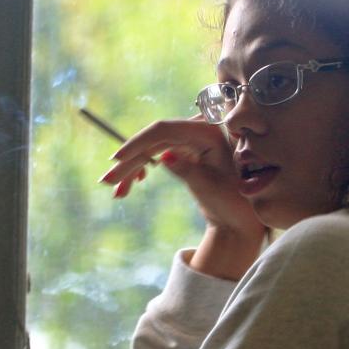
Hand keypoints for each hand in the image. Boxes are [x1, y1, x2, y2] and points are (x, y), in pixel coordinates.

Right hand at [99, 116, 264, 240]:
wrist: (241, 218)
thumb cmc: (232, 203)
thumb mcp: (209, 188)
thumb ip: (188, 170)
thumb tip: (164, 156)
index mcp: (209, 132)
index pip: (165, 130)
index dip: (138, 143)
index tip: (116, 160)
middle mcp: (200, 130)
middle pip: (154, 140)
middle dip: (130, 162)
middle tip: (107, 182)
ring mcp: (192, 140)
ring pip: (153, 149)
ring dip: (133, 169)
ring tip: (117, 192)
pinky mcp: (187, 151)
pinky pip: (159, 155)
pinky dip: (144, 169)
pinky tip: (135, 183)